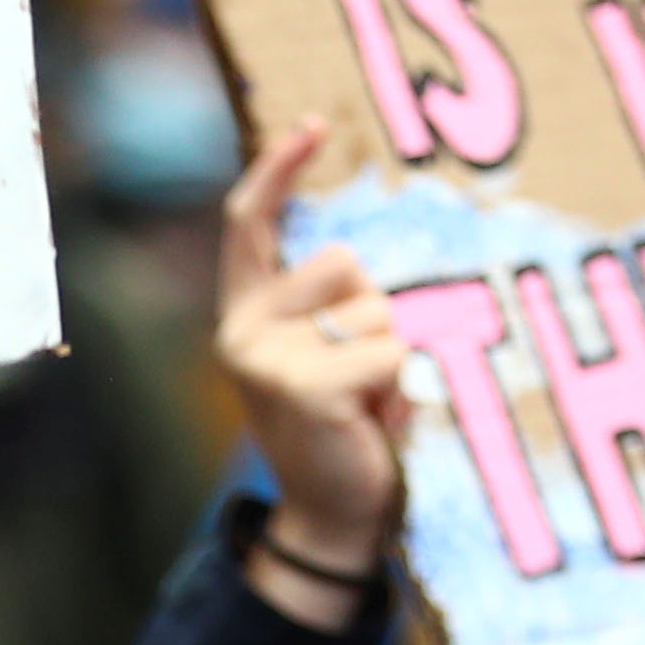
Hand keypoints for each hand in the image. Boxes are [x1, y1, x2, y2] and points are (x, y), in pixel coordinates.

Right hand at [210, 120, 408, 622]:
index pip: (247, 224)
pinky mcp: (302, 387)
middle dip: (377, 313)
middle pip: (344, 264)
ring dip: (393, 355)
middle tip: (365, 377)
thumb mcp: (328, 354)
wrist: (332, 519)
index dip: (277, 170)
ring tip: (371, 403)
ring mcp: (266, 359)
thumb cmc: (344, 430)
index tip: (312, 126)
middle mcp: (242, 331)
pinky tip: (375, 423)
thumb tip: (365, 259)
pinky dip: (401, 388)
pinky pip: (390, 350)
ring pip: (375, 309)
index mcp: (245, 315)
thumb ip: (331, 306)